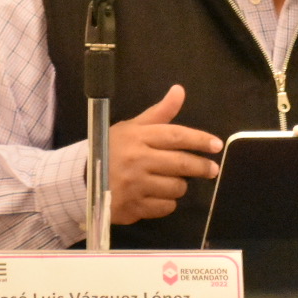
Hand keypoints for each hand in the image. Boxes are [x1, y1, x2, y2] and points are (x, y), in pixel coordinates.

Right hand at [108, 84, 221, 224]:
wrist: (81, 179)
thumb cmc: (112, 149)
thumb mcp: (132, 127)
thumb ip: (159, 113)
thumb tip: (179, 90)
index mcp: (137, 137)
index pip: (175, 136)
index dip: (199, 140)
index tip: (216, 145)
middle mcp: (137, 160)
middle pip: (180, 163)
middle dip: (201, 167)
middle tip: (212, 169)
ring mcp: (135, 185)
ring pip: (175, 187)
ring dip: (180, 185)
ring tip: (174, 181)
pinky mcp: (133, 207)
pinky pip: (165, 207)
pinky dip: (168, 202)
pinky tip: (159, 195)